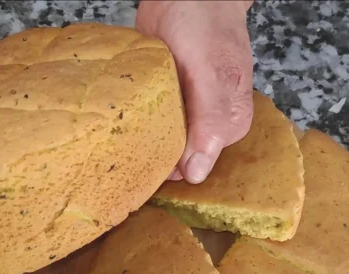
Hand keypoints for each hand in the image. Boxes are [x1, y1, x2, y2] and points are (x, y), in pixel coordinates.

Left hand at [137, 0, 253, 183]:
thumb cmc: (206, 25)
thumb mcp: (211, 74)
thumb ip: (209, 122)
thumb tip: (199, 173)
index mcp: (229, 126)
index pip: (196, 165)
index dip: (169, 168)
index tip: (141, 168)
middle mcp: (209, 124)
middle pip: (176, 157)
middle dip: (151, 156)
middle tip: (124, 150)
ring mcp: (185, 111)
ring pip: (159, 140)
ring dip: (138, 139)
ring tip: (119, 135)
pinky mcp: (165, 99)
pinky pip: (147, 120)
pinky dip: (133, 120)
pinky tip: (123, 118)